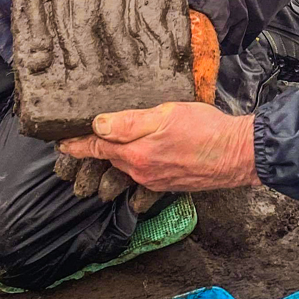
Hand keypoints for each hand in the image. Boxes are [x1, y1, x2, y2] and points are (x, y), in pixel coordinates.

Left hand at [60, 104, 260, 192]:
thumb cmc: (205, 130)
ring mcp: (155, 181)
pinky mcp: (169, 183)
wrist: (238, 154)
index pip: (95, 148)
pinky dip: (132, 170)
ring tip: (98, 156)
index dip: (75, 145)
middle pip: (107, 161)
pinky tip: (135, 162)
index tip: (60, 144)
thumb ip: (129, 122)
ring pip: (124, 171)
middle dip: (90, 154)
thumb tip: (97, 125)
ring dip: (110, 165)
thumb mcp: (165, 114)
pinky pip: (141, 179)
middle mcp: (141, 171)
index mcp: (136, 153)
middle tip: (73, 147)